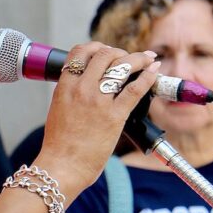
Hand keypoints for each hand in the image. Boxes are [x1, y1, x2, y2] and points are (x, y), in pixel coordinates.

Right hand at [36, 43, 158, 196]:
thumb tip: (86, 87)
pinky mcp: (114, 116)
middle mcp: (81, 89)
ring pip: (121, 66)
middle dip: (119, 52)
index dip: (96, 47)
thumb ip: (71, 94)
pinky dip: (148, 77)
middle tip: (128, 58)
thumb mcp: (58, 110)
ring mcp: (98, 101)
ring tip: (147, 59)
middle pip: (104, 54)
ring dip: (138, 59)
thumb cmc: (59, 145)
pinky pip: (136, 89)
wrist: (62, 166)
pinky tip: (154, 72)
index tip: (106, 51)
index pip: (79, 52)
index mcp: (64, 87)